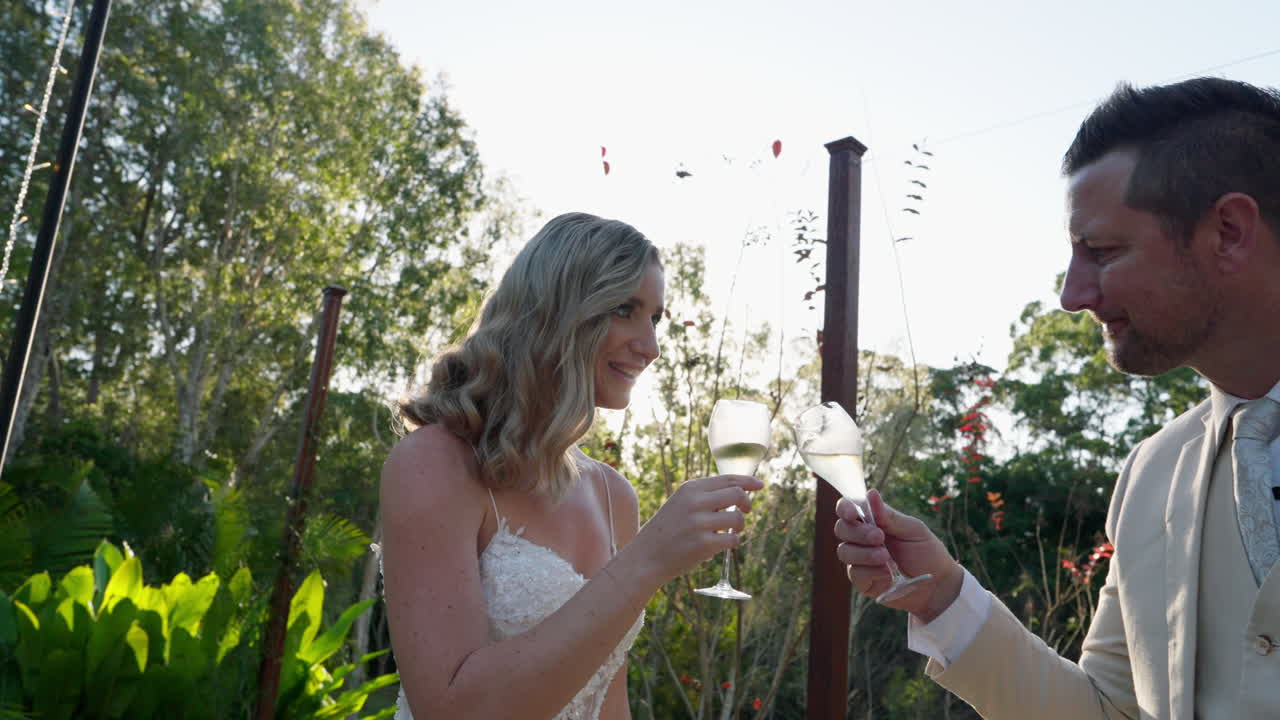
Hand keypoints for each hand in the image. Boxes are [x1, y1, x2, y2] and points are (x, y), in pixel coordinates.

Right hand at [624, 474, 763, 587]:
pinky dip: (733, 542)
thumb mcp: (681, 503)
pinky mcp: (704, 545)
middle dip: (747, 503)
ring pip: (738, 519)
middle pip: (737, 494)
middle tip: (746, 511)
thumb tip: (740, 490)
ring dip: (740, 526)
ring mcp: (699, 523)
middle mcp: (695, 502)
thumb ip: (706, 495)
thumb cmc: (669, 530)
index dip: (748, 481)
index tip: (759, 485)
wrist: (647, 556)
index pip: (727, 479)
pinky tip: (722, 545)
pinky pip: (733, 540)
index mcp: (690, 489)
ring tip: (731, 531)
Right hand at [834, 489, 962, 621]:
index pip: (848, 509)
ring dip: (864, 553)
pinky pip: (855, 573)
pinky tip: (888, 574)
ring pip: (844, 551)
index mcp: (873, 521)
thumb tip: (871, 493)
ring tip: (886, 557)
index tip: (852, 513)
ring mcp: (860, 560)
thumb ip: (889, 516)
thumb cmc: (926, 552)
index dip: (845, 508)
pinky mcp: (862, 580)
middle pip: (842, 529)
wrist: (937, 584)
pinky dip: (871, 572)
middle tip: (880, 537)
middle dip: (859, 532)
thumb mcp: (912, 530)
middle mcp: (862, 538)